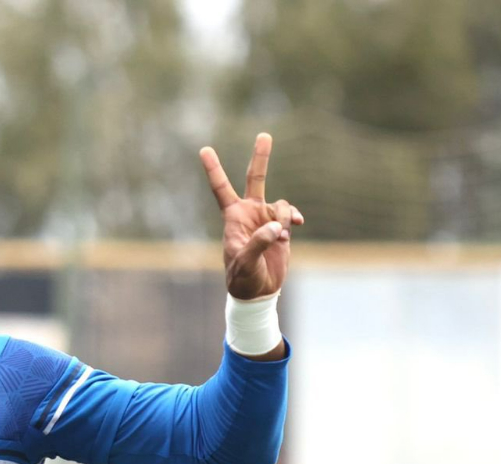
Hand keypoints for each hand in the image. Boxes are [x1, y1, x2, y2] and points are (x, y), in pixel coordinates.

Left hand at [199, 133, 301, 299]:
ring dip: (284, 218)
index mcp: (234, 217)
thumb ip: (259, 242)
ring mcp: (266, 219)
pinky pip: (290, 214)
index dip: (214, 169)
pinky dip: (294, 218)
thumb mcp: (245, 262)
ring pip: (281, 205)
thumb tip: (275, 227)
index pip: (221, 189)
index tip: (204, 149)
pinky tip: (296, 225)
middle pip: (254, 179)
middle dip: (261, 157)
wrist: (258, 291)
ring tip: (280, 237)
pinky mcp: (280, 228)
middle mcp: (250, 213)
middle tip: (264, 134)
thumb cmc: (243, 278)